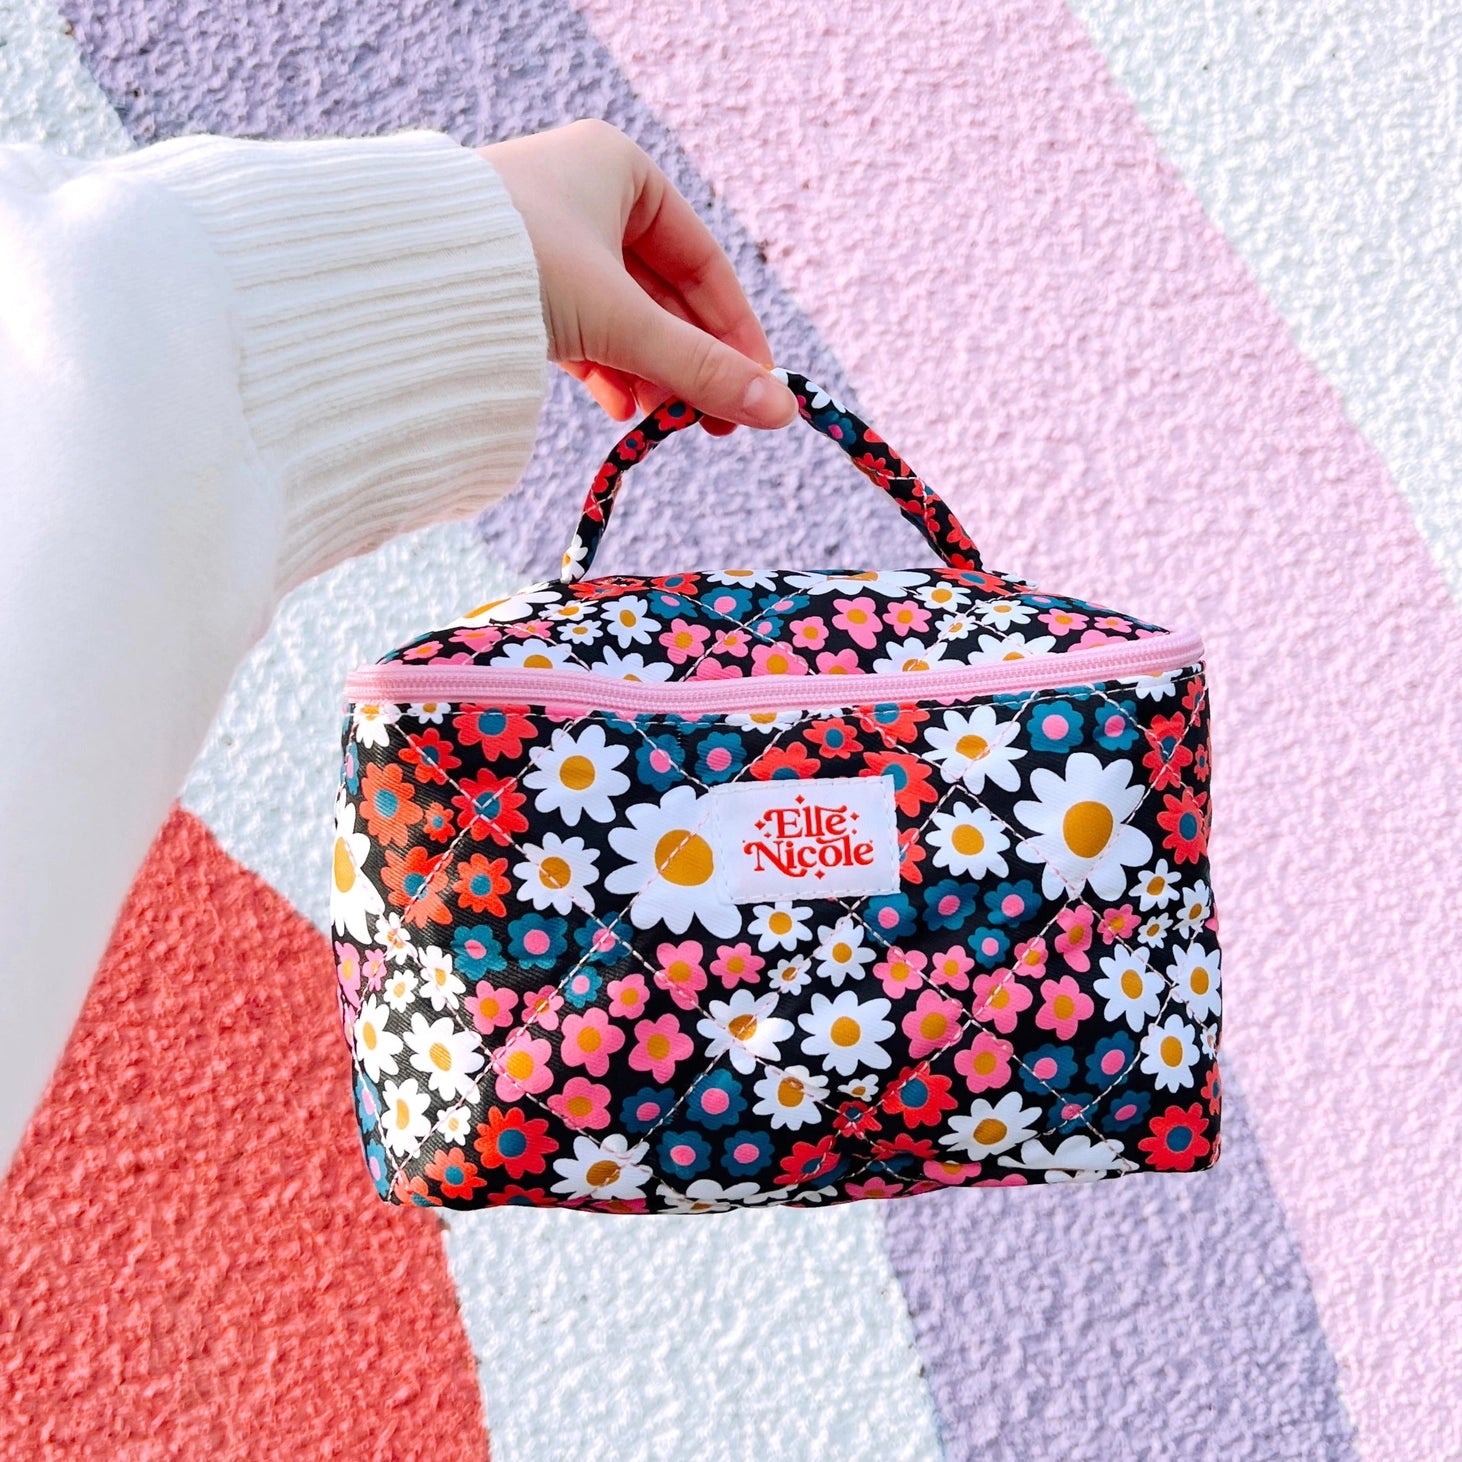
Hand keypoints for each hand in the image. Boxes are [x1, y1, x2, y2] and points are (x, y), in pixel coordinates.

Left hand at [478, 120, 796, 436]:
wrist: (396, 278)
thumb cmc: (519, 270)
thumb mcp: (624, 323)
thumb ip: (702, 369)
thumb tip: (780, 414)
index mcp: (621, 170)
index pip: (702, 263)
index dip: (735, 332)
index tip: (757, 389)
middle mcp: (583, 194)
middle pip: (662, 294)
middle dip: (689, 364)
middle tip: (717, 425)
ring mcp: (544, 239)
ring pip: (619, 316)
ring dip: (649, 373)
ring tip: (666, 425)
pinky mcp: (509, 281)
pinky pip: (576, 327)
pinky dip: (603, 369)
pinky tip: (620, 412)